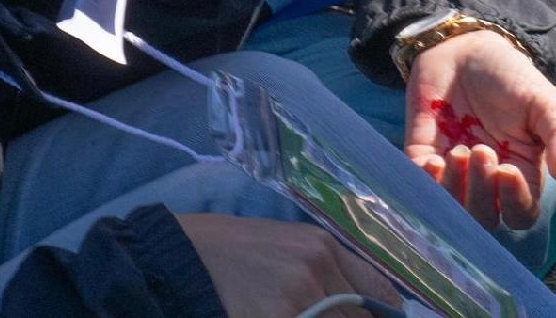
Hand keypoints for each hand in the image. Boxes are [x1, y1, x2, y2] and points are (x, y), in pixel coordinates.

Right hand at [166, 215, 389, 317]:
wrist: (171, 257)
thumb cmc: (221, 251)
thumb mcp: (279, 246)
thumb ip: (322, 271)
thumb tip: (360, 306)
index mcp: (321, 245)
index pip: (384, 294)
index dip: (383, 315)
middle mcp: (318, 268)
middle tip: (314, 312)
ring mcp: (300, 297)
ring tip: (287, 310)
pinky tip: (269, 314)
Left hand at [405, 22, 555, 232]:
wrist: (464, 47)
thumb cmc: (511, 77)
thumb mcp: (546, 103)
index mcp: (522, 173)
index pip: (521, 213)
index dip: (514, 202)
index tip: (508, 170)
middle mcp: (486, 178)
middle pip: (485, 217)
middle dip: (482, 193)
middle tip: (482, 151)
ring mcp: (452, 166)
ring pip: (452, 205)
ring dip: (454, 187)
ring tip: (459, 151)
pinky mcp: (422, 149)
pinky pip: (419, 182)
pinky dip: (425, 180)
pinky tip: (433, 159)